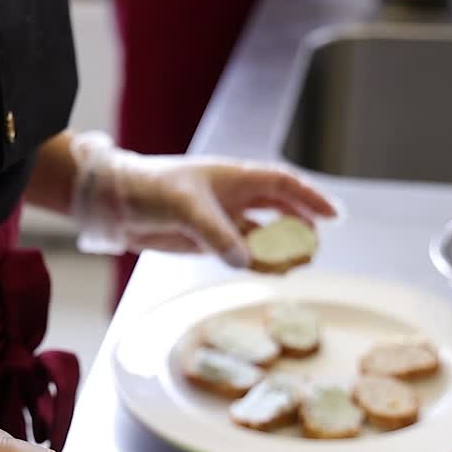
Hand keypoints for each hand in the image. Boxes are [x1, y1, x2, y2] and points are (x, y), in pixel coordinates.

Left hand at [69, 131, 336, 266]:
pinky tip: (271, 273)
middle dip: (301, 227)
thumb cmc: (152, 190)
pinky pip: (242, 253)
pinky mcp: (209, 241)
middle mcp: (234, 197)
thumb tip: (246, 261)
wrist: (118, 204)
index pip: (283, 185)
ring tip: (298, 265)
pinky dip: (258, 263)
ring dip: (281, 249)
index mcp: (235, 178)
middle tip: (315, 247)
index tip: (333, 216)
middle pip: (280, 211)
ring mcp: (223, 220)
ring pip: (263, 236)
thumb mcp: (186, 208)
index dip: (310, 198)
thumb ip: (217, 234)